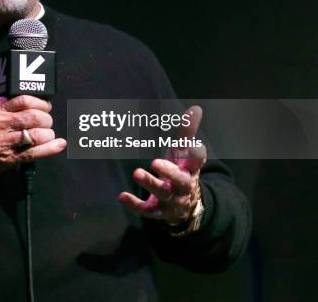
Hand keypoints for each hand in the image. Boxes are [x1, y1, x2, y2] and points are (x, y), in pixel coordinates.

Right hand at [0, 95, 66, 182]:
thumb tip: (19, 102)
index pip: (24, 100)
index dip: (40, 102)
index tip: (45, 105)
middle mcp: (1, 123)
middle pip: (34, 116)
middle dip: (46, 118)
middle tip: (47, 121)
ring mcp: (5, 142)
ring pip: (37, 134)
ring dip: (48, 133)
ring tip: (48, 134)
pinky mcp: (7, 159)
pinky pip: (33, 153)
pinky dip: (50, 149)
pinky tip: (59, 144)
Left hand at [118, 105, 206, 225]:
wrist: (184, 207)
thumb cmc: (180, 171)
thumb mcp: (183, 154)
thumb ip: (187, 132)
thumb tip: (196, 108)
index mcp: (190, 169)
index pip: (197, 162)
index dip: (197, 154)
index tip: (194, 145)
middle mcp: (183, 186)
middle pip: (180, 180)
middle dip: (169, 172)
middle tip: (155, 162)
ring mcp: (171, 200)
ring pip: (162, 193)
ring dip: (149, 183)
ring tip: (136, 172)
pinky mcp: (157, 211)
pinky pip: (146, 210)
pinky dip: (134, 204)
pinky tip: (121, 196)